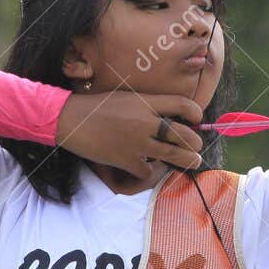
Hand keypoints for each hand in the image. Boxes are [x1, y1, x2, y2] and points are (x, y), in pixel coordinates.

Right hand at [55, 91, 204, 180]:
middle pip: (184, 134)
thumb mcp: (126, 97)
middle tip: (197, 146)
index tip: (197, 119)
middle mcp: (146, 122)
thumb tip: (168, 116)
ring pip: (174, 154)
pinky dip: (150, 171)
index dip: (196, 113)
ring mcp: (137, 142)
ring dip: (189, 159)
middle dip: (195, 142)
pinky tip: (149, 167)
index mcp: (146, 102)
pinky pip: (148, 170)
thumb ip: (147, 105)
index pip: (183, 104)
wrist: (70, 119)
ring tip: (195, 161)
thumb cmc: (97, 106)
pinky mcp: (126, 159)